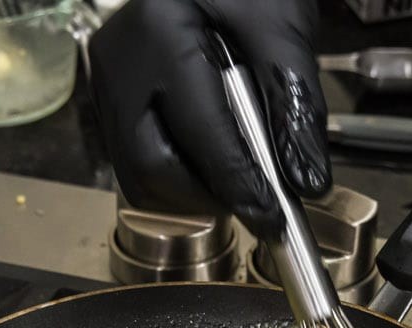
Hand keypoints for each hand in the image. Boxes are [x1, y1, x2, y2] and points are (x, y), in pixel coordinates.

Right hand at [87, 0, 330, 237]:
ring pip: (136, 172)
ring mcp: (107, 78)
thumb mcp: (282, 26)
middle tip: (254, 201)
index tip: (271, 217)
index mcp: (160, 31)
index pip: (199, 132)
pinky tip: (210, 158)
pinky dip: (176, 170)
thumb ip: (295, 104)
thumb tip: (304, 180)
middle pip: (150, 166)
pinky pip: (133, 155)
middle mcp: (119, 59)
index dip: (238, 184)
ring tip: (235, 180)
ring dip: (189, 190)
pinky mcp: (109, 93)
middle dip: (205, 196)